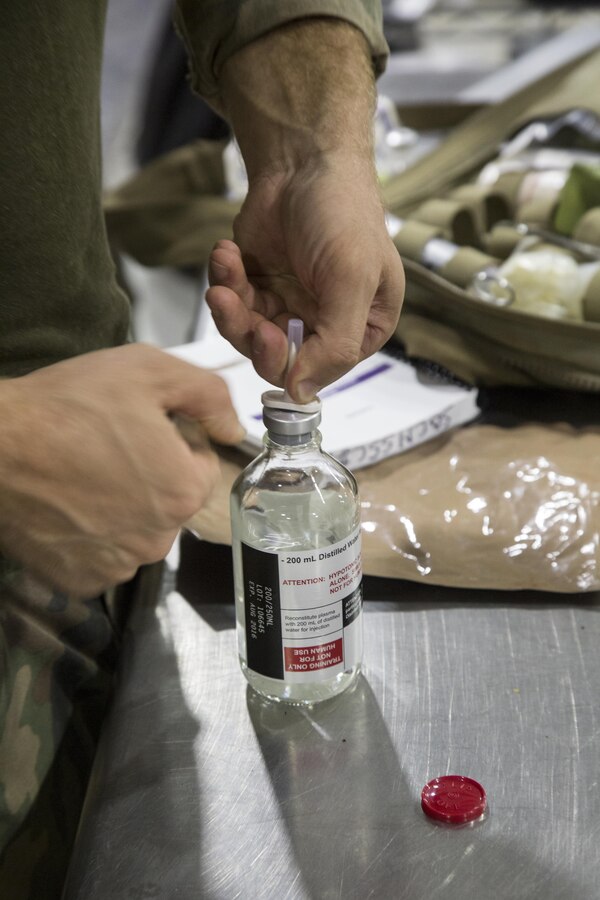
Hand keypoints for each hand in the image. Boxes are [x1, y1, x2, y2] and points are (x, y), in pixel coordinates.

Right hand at [0, 344, 243, 594]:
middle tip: (106, 447)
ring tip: (83, 474)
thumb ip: (207, 396)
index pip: (200, 465)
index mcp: (184, 490)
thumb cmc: (66, 406)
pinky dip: (92, 533)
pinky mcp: (83, 579)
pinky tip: (69, 504)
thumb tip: (232, 427)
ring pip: (139, 529)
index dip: (173, 441)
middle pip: (171, 501)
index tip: (139, 428)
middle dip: (150, 475)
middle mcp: (159, 538)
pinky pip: (104, 554)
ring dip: (122, 507)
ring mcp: (119, 564)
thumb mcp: (148, 371)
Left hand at [206, 155, 403, 401]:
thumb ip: (334, 343)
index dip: (288, 362)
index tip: (266, 335)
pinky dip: (224, 280)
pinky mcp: (258, 286)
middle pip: (277, 358)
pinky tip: (226, 252)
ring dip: (230, 307)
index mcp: (362, 327)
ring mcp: (288, 305)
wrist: (304, 157)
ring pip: (248, 335)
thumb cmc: (341, 212)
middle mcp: (324, 323)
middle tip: (232, 302)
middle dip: (250, 333)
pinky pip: (232, 304)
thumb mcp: (352, 280)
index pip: (320, 370)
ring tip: (224, 268)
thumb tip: (302, 395)